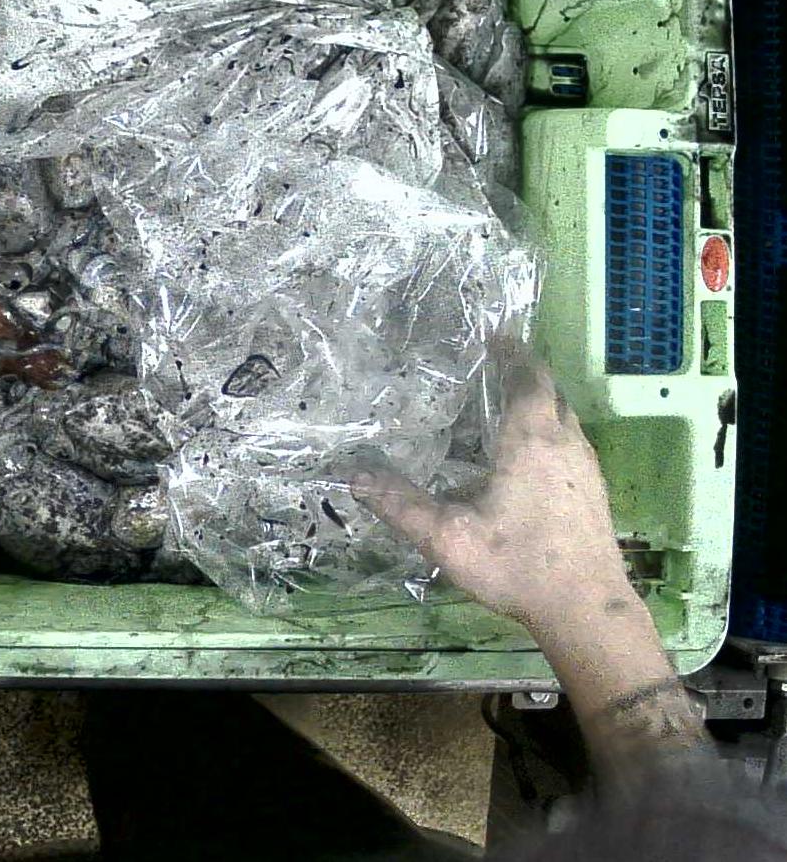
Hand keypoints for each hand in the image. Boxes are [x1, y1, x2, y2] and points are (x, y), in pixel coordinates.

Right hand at [353, 363, 631, 634]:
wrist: (585, 609)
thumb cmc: (517, 565)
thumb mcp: (446, 537)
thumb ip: (399, 503)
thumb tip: (352, 475)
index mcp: (531, 441)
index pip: (528, 378)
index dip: (512, 354)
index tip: (494, 337)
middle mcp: (565, 444)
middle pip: (550, 393)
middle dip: (524, 375)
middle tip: (490, 367)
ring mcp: (586, 468)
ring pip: (564, 419)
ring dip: (538, 404)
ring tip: (502, 406)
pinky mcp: (593, 492)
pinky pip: (570, 443)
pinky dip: (548, 431)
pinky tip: (524, 457)